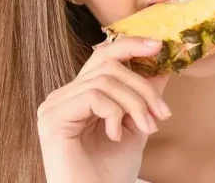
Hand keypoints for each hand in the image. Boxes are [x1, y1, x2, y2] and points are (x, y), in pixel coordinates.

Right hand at [37, 36, 171, 182]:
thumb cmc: (110, 174)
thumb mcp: (135, 128)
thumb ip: (143, 98)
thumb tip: (162, 67)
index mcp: (80, 95)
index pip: (103, 57)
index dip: (130, 45)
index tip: (158, 46)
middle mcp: (63, 96)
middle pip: (107, 64)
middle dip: (142, 86)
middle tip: (162, 113)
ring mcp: (54, 105)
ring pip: (103, 81)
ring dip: (134, 103)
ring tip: (146, 128)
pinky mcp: (52, 118)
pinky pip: (92, 96)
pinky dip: (114, 113)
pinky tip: (116, 136)